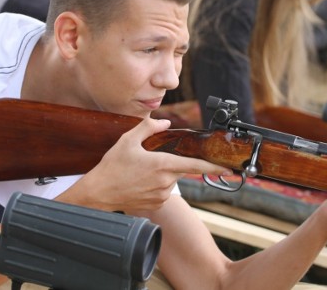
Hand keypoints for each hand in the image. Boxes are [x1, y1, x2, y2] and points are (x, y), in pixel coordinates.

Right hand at [68, 118, 231, 211]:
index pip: (194, 165)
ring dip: (161, 175)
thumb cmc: (112, 167)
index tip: (227, 169)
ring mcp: (161, 196)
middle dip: (168, 163)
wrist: (99, 193)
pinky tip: (139, 183)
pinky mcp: (156, 205)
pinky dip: (155, 186)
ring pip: (170, 180)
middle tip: (148, 161)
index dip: (213, 166)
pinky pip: (162, 192)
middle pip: (178, 169)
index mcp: (162, 165)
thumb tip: (164, 122)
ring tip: (139, 173)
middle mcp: (165, 182)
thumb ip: (149, 127)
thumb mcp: (128, 140)